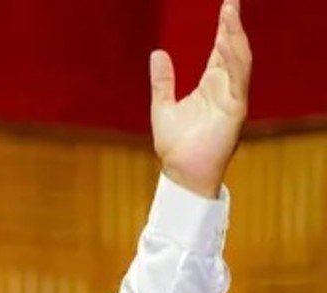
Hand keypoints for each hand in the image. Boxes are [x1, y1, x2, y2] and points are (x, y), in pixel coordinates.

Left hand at [150, 0, 251, 198]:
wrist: (180, 172)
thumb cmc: (175, 145)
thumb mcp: (162, 106)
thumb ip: (162, 81)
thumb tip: (157, 53)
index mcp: (212, 86)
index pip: (221, 51)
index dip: (224, 29)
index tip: (227, 6)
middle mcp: (226, 89)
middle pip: (233, 51)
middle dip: (233, 27)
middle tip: (231, 3)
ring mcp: (232, 99)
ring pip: (239, 62)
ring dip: (234, 39)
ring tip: (229, 16)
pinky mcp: (234, 112)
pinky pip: (236, 82)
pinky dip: (232, 63)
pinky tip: (224, 45)